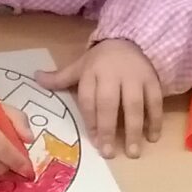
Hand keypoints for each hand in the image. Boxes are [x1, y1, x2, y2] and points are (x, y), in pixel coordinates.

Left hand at [45, 38, 163, 157]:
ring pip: (134, 105)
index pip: (88, 99)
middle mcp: (113, 75)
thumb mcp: (80, 66)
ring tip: (133, 152)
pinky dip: (155, 119)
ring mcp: (135, 77)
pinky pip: (155, 101)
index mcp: (92, 72)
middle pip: (109, 104)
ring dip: (134, 129)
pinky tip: (153, 137)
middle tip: (109, 153)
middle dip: (108, 129)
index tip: (94, 141)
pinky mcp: (152, 79)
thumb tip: (35, 78)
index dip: (91, 121)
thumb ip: (60, 78)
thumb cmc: (101, 59)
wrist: (130, 39)